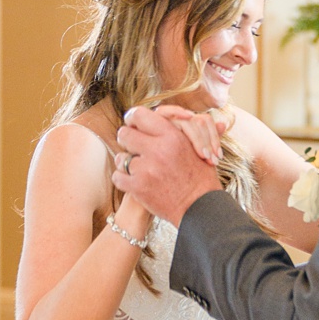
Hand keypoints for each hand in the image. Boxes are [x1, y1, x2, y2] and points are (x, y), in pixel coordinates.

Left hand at [112, 104, 222, 225]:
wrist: (199, 206)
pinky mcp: (138, 187)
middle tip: (133, 146)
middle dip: (127, 140)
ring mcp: (146, 169)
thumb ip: (182, 130)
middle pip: (124, 134)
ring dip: (127, 162)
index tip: (133, 125)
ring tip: (139, 167)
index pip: (139, 115)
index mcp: (172, 136)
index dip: (133, 119)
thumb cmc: (200, 176)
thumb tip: (180, 113)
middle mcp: (158, 150)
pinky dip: (124, 179)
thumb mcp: (197, 147)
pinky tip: (134, 181)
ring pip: (121, 157)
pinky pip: (118, 176)